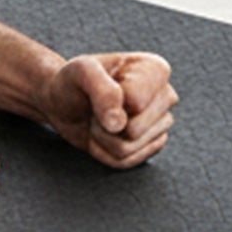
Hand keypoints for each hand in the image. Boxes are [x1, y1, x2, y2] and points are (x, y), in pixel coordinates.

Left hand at [37, 52, 176, 167]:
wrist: (65, 102)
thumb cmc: (74, 82)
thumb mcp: (80, 72)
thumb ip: (101, 90)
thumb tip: (120, 125)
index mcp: (155, 70)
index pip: (136, 102)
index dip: (109, 101)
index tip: (99, 87)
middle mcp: (166, 96)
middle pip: (135, 130)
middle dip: (104, 124)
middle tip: (96, 107)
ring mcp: (162, 123)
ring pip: (128, 148)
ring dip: (102, 138)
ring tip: (99, 119)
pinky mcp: (153, 145)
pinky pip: (126, 162)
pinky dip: (104, 152)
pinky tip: (103, 135)